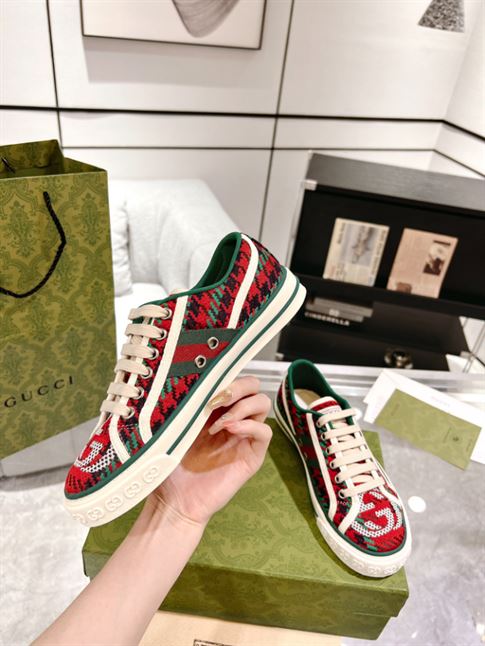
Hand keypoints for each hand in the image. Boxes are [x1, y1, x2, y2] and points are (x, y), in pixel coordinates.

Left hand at [146, 376, 271, 525]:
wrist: (174, 501)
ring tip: (220, 421)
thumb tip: (191, 378)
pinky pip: (265, 432)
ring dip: (244, 406)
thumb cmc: (169, 466)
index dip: (227, 374)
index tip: (208, 380)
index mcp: (215, 408)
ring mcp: (244, 436)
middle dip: (240, 385)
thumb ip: (188, 405)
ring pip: (263, 404)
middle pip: (254, 386)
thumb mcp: (175, 428)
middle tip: (219, 398)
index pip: (233, 378)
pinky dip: (250, 426)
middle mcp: (233, 418)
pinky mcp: (252, 455)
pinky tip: (229, 430)